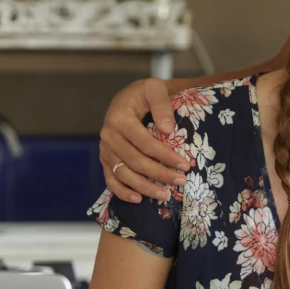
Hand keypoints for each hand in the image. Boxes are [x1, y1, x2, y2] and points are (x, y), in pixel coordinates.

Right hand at [99, 78, 189, 202]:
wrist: (129, 98)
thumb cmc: (145, 94)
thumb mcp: (155, 89)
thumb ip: (162, 105)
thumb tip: (167, 129)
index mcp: (119, 119)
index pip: (145, 143)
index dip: (166, 156)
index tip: (185, 165)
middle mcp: (109, 136)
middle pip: (136, 162)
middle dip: (160, 174)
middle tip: (181, 181)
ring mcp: (105, 150)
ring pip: (123, 174)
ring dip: (144, 187)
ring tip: (165, 195)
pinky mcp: (105, 159)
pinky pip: (111, 180)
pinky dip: (122, 192)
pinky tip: (138, 199)